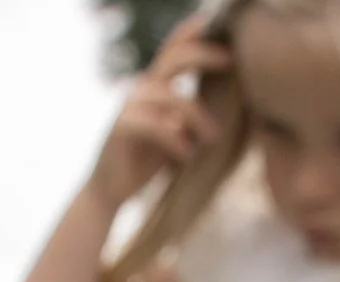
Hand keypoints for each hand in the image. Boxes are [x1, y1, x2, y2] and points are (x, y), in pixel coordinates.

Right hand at [92, 15, 224, 207]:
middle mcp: (141, 88)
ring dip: (197, 115)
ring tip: (213, 137)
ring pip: (171, 95)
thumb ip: (190, 112)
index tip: (225, 38)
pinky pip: (155, 125)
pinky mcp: (121, 127)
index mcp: (154, 84)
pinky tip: (187, 154)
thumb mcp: (175, 131)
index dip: (196, 33)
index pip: (174, 47)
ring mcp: (129, 105)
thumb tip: (228, 100)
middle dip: (205, 55)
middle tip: (231, 62)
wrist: (109, 190)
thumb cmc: (146, 161)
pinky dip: (175, 139)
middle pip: (174, 57)